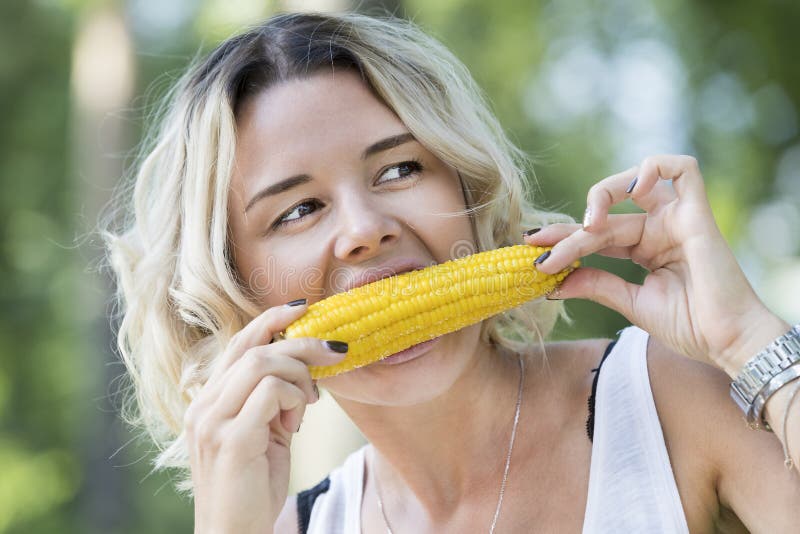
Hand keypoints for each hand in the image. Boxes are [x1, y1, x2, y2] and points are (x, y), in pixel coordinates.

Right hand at [184, 301, 345, 532]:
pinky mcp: (231, 440)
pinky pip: (270, 392)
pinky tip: (296, 424)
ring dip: (300, 376)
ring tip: (310, 404)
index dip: (271, 318)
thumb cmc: (252, 487)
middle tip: (335, 352)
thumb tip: (302, 369)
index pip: (239, 342)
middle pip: (255, 347)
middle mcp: (204, 405)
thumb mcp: (265, 434)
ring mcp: (212, 421)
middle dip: (302, 342)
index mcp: (209, 399)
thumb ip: (273, 400)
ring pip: (263, 363)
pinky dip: (293, 399)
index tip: (304, 309)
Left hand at [526, 154, 788, 371]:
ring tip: (587, 225)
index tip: (532, 253)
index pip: (596, 236)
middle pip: (605, 216)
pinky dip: (652, 169)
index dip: (563, 241)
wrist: (727, 343)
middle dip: (569, 231)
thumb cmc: (688, 326)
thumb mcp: (629, 303)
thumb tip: (553, 281)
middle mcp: (659, 229)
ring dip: (601, 196)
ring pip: (630, 187)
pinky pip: (683, 169)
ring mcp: (677, 218)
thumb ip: (595, 284)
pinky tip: (630, 192)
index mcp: (644, 248)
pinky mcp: (698, 214)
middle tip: (540, 247)